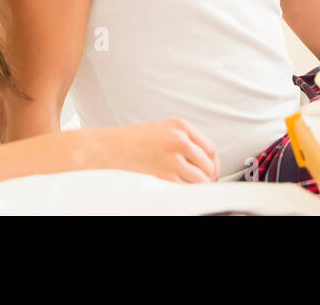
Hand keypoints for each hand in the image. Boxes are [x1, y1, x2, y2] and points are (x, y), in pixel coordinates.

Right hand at [88, 118, 219, 183]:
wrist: (106, 149)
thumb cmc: (130, 141)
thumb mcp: (161, 130)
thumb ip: (183, 140)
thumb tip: (203, 162)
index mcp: (180, 126)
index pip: (210, 149)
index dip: (212, 164)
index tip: (209, 173)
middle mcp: (180, 140)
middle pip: (208, 165)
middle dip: (207, 178)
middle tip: (200, 185)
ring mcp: (174, 159)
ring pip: (201, 180)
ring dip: (197, 187)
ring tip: (186, 188)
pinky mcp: (166, 177)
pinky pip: (187, 190)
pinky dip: (187, 193)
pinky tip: (178, 190)